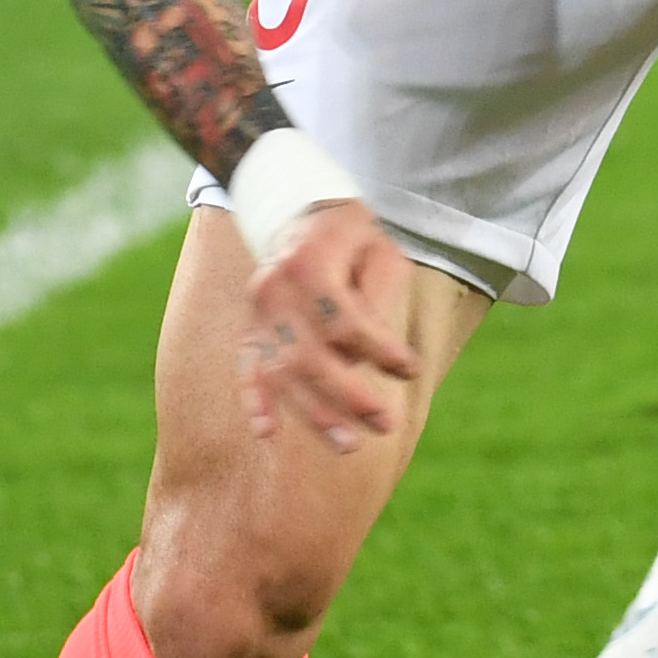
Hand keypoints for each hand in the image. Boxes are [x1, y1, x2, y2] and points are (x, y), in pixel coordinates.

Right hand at [239, 198, 421, 453]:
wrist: (302, 215)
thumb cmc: (354, 239)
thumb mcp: (381, 253)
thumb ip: (380, 300)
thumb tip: (378, 357)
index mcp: (310, 260)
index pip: (343, 320)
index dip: (379, 350)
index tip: (411, 369)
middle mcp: (274, 287)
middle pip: (309, 354)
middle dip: (349, 396)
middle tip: (385, 423)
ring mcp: (256, 311)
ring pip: (281, 372)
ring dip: (313, 413)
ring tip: (348, 443)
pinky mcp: (249, 329)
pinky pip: (246, 370)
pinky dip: (255, 402)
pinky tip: (267, 432)